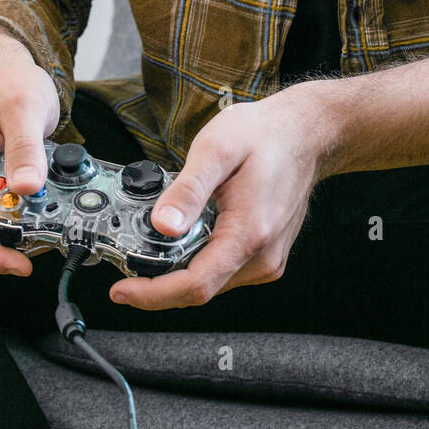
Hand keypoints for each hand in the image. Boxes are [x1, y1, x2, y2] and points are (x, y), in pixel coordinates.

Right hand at [0, 59, 60, 275]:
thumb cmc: (7, 80)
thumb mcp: (23, 107)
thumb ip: (25, 147)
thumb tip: (27, 188)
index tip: (19, 263)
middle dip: (4, 245)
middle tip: (46, 235)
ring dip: (11, 230)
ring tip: (48, 217)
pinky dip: (14, 215)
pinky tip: (39, 204)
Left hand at [109, 86, 336, 309]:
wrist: (305, 133)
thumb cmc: (264, 135)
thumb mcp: (216, 149)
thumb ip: (188, 190)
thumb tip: (162, 226)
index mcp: (249, 234)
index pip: (195, 285)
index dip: (153, 295)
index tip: (122, 291)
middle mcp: (262, 257)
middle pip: (200, 290)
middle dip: (159, 283)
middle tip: (128, 263)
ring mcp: (267, 259)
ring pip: (211, 282)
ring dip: (179, 272)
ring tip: (154, 245)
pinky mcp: (267, 255)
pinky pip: (224, 271)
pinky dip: (199, 262)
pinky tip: (188, 238)